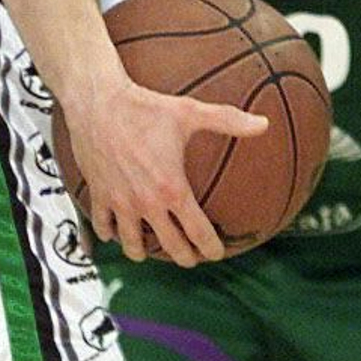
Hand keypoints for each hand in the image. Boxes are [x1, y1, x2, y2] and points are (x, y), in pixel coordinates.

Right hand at [67, 79, 266, 267]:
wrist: (97, 103)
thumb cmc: (143, 107)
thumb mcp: (189, 113)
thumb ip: (228, 121)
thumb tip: (264, 124)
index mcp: (172, 189)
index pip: (198, 232)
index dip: (211, 248)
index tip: (216, 252)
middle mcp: (146, 203)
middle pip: (170, 246)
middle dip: (184, 257)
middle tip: (191, 258)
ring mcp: (120, 203)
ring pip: (132, 245)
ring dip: (142, 252)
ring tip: (149, 251)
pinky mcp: (98, 195)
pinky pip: (102, 226)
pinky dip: (109, 233)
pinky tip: (115, 232)